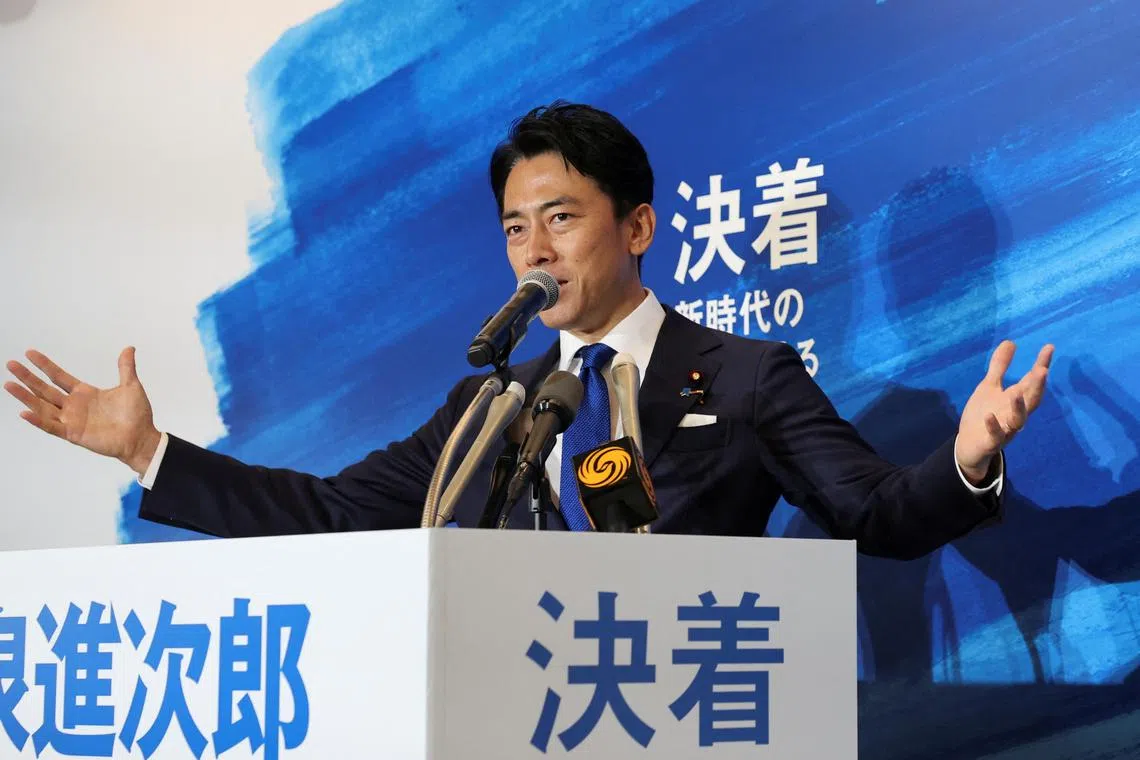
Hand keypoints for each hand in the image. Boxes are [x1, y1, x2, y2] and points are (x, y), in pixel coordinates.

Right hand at [4, 347, 160, 474]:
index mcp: (85, 393)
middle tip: (10, 364)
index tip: (30, 353)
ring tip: (9, 384)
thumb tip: (129, 348)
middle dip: (28, 377)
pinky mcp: (73, 434)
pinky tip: (25, 412)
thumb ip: (126, 368)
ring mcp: (72, 420)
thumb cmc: (137, 415)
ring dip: (26, 396)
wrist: (142, 438)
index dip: (45, 365)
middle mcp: (74, 406)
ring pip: (43, 406)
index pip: (59, 377)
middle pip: (45, 389)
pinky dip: (38, 420)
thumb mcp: (131, 386)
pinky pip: (51, 427)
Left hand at [957, 340, 1053, 483]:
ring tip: (1017, 392)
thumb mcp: (989, 386)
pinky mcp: (992, 442)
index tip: (1049, 347)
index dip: (1041, 365)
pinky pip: (995, 436)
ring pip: (1018, 420)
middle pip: (1032, 400)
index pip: (1032, 381)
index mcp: (1016, 399)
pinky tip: (989, 416)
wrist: (969, 444)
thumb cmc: (983, 413)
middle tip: (1043, 370)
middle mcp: (1016, 414)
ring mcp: (1006, 429)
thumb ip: (999, 366)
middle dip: (1038, 386)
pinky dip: (993, 426)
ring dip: (1019, 407)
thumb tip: (1011, 342)